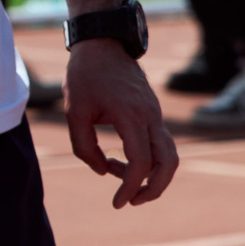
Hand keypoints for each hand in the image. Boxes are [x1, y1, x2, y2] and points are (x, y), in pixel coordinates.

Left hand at [64, 39, 176, 207]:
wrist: (103, 42)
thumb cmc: (85, 75)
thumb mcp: (74, 112)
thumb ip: (85, 147)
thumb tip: (103, 172)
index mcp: (130, 116)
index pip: (140, 163)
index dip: (130, 188)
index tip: (117, 203)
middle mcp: (150, 117)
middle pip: (168, 163)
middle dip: (154, 189)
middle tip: (133, 201)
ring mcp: (155, 114)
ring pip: (170, 155)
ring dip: (156, 177)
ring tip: (129, 185)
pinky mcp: (153, 113)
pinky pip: (159, 144)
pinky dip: (148, 160)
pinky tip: (123, 161)